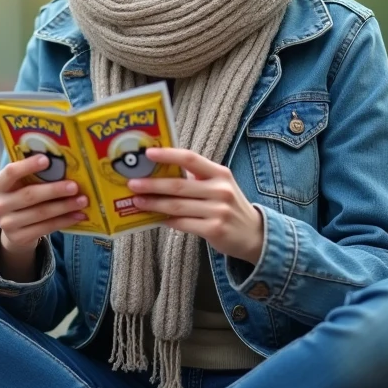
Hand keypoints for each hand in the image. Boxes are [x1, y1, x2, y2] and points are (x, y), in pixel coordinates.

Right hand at [0, 154, 88, 257]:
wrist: (13, 228)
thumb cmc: (20, 196)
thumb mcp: (19, 185)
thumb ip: (31, 175)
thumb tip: (62, 162)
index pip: (10, 172)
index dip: (28, 166)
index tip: (47, 160)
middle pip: (29, 195)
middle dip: (54, 190)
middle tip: (75, 186)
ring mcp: (7, 224)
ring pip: (40, 213)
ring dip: (64, 206)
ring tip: (82, 201)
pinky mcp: (19, 238)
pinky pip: (46, 228)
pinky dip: (64, 220)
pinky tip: (78, 215)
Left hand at [128, 147, 265, 263]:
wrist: (254, 234)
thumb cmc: (228, 205)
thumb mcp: (219, 186)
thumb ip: (196, 178)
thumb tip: (160, 173)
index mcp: (220, 173)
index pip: (190, 158)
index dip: (168, 155)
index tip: (148, 154)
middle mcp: (220, 190)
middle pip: (179, 185)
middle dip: (152, 185)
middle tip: (132, 184)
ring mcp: (218, 210)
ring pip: (177, 206)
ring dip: (154, 204)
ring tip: (137, 202)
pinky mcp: (214, 229)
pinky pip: (183, 223)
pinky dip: (166, 220)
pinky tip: (155, 218)